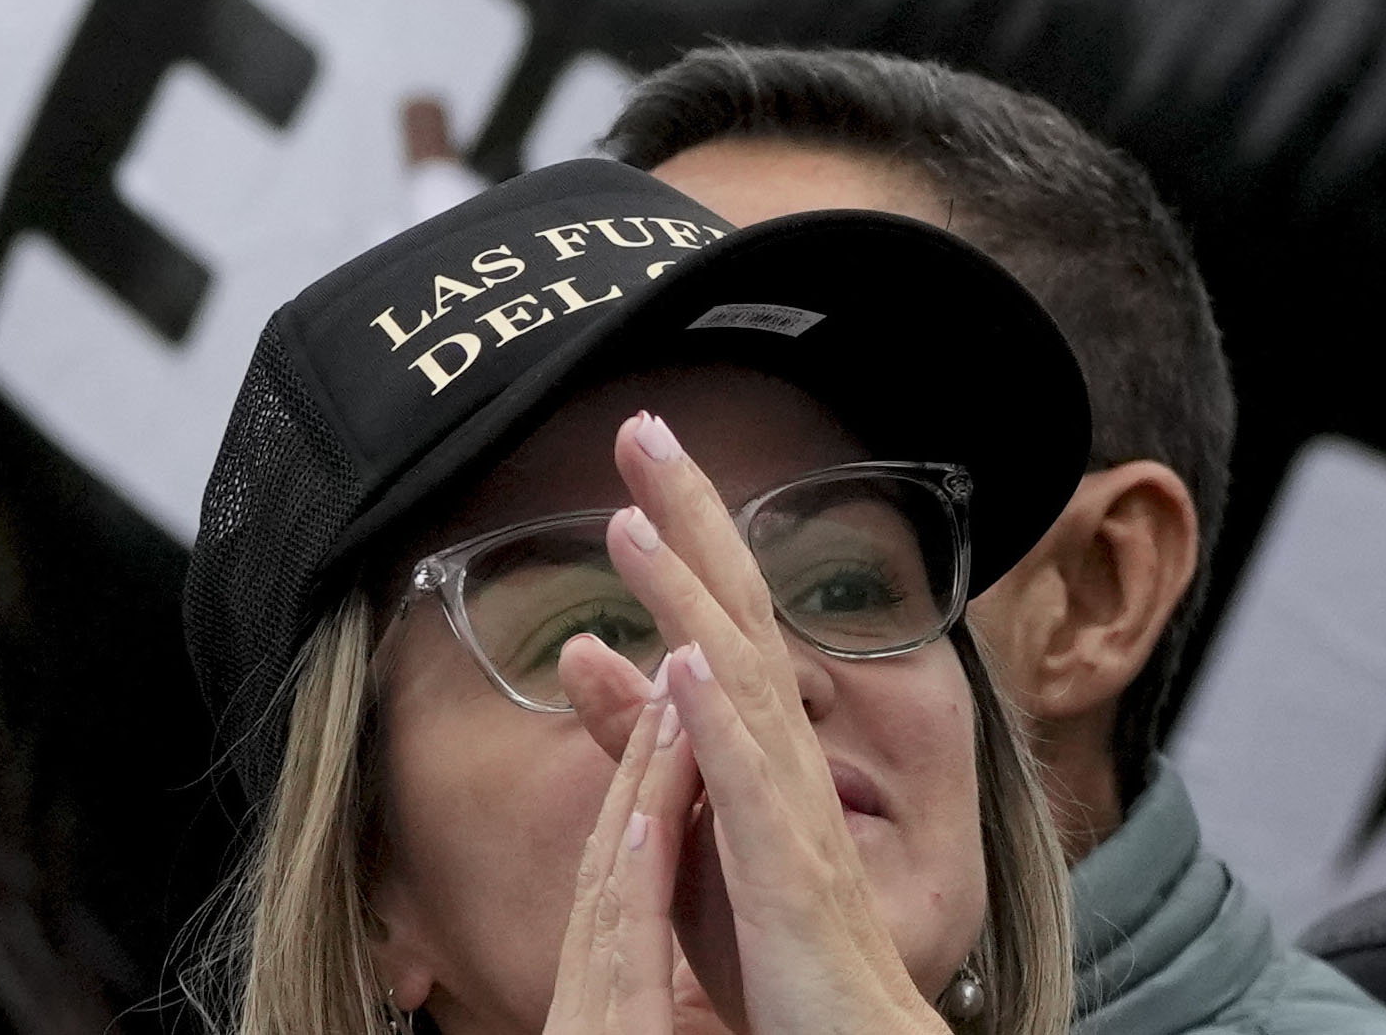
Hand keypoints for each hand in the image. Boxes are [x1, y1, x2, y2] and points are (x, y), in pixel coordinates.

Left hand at [562, 414, 952, 1034]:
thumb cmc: (783, 959)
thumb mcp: (695, 835)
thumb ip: (646, 748)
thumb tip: (589, 657)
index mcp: (764, 755)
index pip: (722, 622)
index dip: (688, 537)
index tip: (643, 462)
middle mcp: (790, 764)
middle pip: (739, 619)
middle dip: (693, 520)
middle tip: (643, 427)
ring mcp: (796, 815)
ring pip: (742, 683)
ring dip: (692, 594)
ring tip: (637, 519)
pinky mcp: (789, 875)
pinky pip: (751, 785)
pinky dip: (720, 717)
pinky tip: (689, 658)